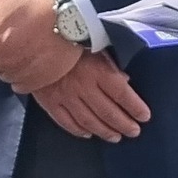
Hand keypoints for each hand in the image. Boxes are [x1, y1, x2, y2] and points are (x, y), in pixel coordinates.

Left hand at [0, 0, 80, 92]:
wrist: (72, 14)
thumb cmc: (35, 0)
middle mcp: (0, 60)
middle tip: (14, 37)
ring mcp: (18, 72)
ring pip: (4, 75)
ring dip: (10, 65)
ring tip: (26, 46)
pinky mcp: (36, 81)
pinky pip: (20, 84)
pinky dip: (24, 75)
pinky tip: (34, 58)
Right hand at [33, 51, 149, 141]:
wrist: (33, 40)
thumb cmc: (69, 40)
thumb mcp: (95, 46)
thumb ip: (110, 65)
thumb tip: (125, 81)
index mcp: (98, 71)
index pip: (122, 94)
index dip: (135, 108)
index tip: (144, 116)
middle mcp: (84, 87)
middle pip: (108, 112)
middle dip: (124, 124)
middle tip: (134, 132)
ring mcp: (66, 97)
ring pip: (89, 121)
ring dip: (104, 131)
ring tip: (115, 137)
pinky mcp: (50, 102)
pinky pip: (66, 122)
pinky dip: (78, 130)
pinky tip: (88, 134)